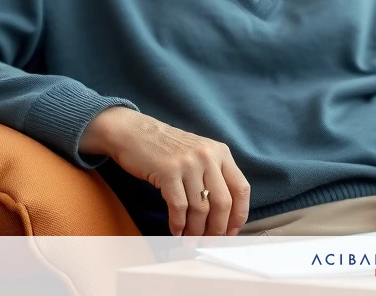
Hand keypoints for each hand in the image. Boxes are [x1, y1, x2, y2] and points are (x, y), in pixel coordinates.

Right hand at [80, 106, 250, 235]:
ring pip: (200, 208)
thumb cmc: (166, 148)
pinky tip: (176, 231)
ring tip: (190, 242)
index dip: (238, 215)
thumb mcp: (199, 154)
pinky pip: (179, 207)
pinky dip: (178, 224)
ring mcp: (189, 163)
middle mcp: (208, 156)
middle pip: (223, 203)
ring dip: (195, 231)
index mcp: (221, 153)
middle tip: (208, 242)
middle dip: (216, 229)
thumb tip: (223, 215)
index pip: (241, 189)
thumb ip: (213, 176)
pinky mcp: (168, 171)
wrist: (135, 133)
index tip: (231, 231)